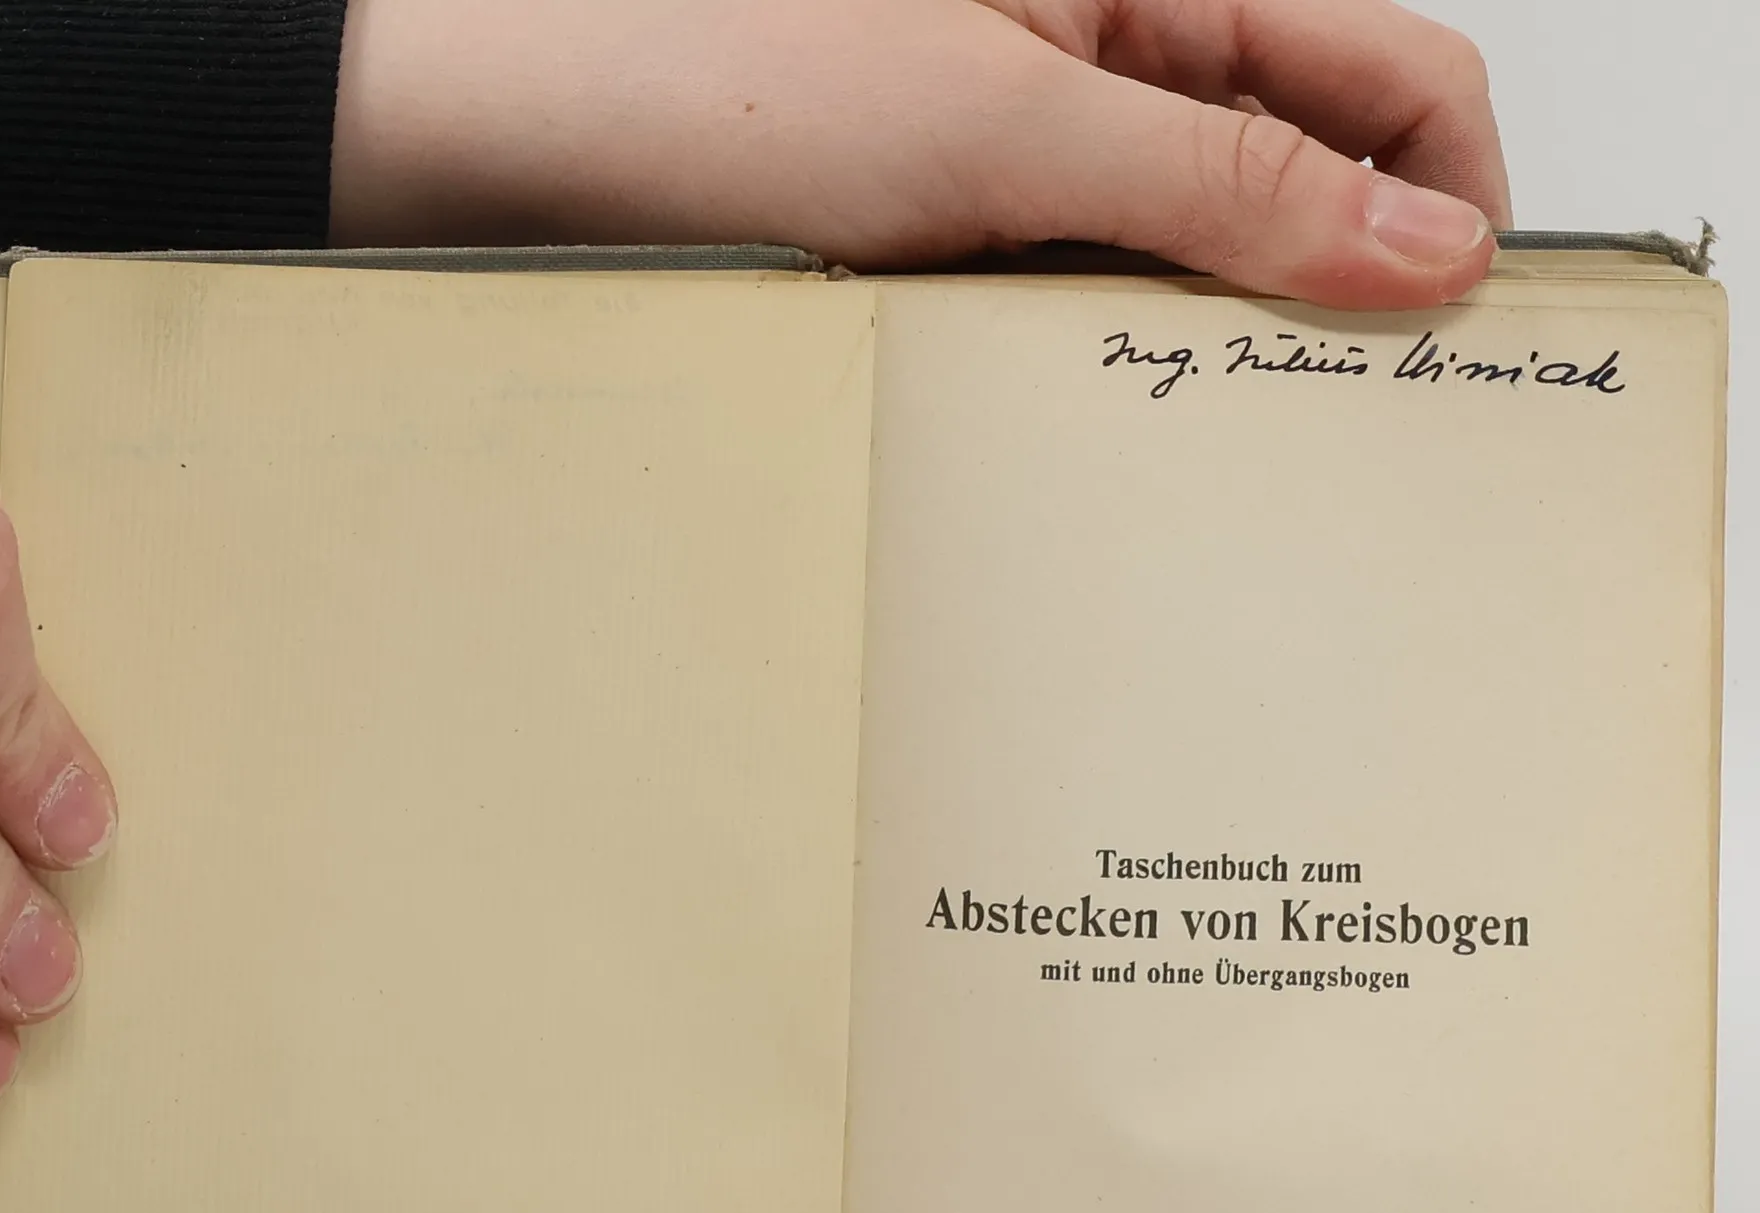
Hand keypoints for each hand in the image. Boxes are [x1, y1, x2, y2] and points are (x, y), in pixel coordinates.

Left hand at [331, 0, 1510, 308]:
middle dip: (1331, 283)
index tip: (1439, 330)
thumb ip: (1222, 176)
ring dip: (1206, 330)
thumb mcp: (1005, 124)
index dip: (1444, 201)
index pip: (1398, 72)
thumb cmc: (714, 77)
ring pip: (1202, 245)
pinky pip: (1091, 292)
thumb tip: (1413, 243)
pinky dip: (1102, 350)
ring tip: (1154, 400)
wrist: (522, 147)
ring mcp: (1044, 142)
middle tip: (1309, 408)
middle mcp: (1114, 50)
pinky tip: (1069, 393)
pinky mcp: (975, 221)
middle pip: (1311, 166)